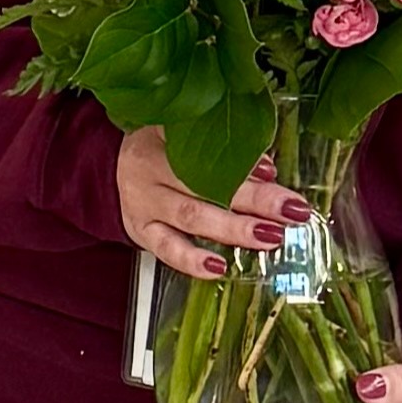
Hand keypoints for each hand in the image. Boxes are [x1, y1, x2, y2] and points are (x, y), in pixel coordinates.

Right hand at [111, 125, 303, 280]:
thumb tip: (267, 170)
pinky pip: (166, 248)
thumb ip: (223, 150)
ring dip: (233, 229)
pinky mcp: (140, 231)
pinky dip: (192, 260)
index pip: (203, 145)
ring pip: (190, 216)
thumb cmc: (158, 152)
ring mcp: (143, 201)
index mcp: (162, 134)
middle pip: (204, 183)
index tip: (273, 171)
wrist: (111, 171)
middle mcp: (150, 167)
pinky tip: (218, 268)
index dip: (241, 159)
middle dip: (253, 198)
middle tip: (290, 210)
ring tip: (269, 237)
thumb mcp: (181, 137)